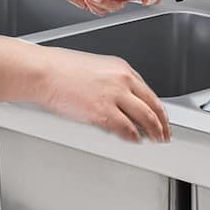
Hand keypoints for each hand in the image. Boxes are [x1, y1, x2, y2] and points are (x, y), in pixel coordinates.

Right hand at [36, 46, 170, 142]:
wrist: (44, 72)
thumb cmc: (60, 69)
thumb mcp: (95, 68)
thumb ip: (110, 82)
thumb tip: (119, 100)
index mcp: (121, 68)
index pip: (148, 91)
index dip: (157, 108)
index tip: (160, 117)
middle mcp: (122, 81)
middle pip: (153, 106)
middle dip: (162, 123)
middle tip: (165, 133)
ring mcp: (114, 97)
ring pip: (146, 119)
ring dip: (154, 132)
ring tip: (156, 140)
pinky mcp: (103, 113)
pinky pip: (127, 129)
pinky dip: (134, 137)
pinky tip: (135, 140)